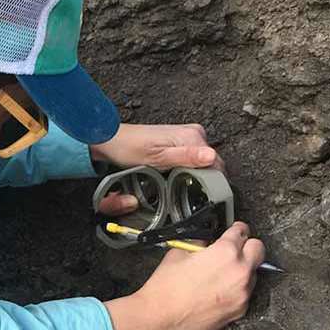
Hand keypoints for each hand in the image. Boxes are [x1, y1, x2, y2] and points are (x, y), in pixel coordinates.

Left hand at [91, 123, 223, 215]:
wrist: (113, 139)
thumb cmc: (130, 148)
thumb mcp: (158, 157)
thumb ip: (186, 157)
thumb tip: (211, 156)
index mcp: (192, 136)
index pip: (216, 163)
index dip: (212, 182)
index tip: (203, 196)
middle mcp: (194, 133)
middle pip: (211, 163)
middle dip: (203, 179)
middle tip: (186, 191)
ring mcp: (188, 136)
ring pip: (202, 162)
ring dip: (195, 175)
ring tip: (179, 183)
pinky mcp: (181, 141)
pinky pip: (193, 159)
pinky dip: (187, 169)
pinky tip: (176, 175)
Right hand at [103, 222, 263, 329]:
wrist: (159, 318)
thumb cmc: (166, 289)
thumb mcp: (178, 253)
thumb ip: (200, 245)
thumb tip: (207, 243)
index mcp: (225, 252)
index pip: (242, 231)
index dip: (236, 229)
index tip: (235, 232)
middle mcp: (239, 272)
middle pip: (259, 249)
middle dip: (247, 246)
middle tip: (234, 249)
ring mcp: (242, 293)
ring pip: (253, 273)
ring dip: (241, 270)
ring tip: (219, 274)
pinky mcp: (240, 310)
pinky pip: (245, 293)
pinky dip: (236, 289)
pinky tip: (217, 290)